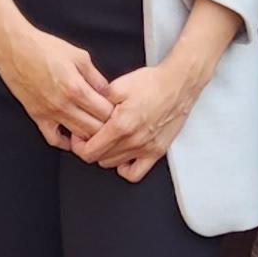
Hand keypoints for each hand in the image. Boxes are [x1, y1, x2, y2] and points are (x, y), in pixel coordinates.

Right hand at [0, 20, 116, 147]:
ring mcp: (49, 113)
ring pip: (76, 137)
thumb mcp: (80, 56)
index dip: (117, 114)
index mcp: (76, 88)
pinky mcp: (36, 116)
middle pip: (93, 129)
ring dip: (89, 137)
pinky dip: (65, 142)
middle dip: (107, 128)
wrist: (15, 49)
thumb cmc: (46, 48)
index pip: (105, 112)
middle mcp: (63, 105)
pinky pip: (53, 139)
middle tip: (114, 124)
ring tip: (98, 131)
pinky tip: (74, 137)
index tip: (122, 112)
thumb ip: (96, 77)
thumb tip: (109, 92)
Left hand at [72, 52, 206, 179]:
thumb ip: (98, 100)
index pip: (89, 151)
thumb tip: (84, 111)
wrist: (178, 84)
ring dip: (106, 154)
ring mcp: (146, 148)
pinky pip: (136, 173)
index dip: (79, 145)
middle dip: (91, 147)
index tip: (80, 136)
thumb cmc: (152, 83)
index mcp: (121, 125)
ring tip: (108, 141)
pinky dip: (125, 168)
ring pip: (114, 165)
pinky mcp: (157, 151)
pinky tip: (123, 156)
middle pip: (99, 159)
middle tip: (92, 135)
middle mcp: (133, 140)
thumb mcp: (118, 85)